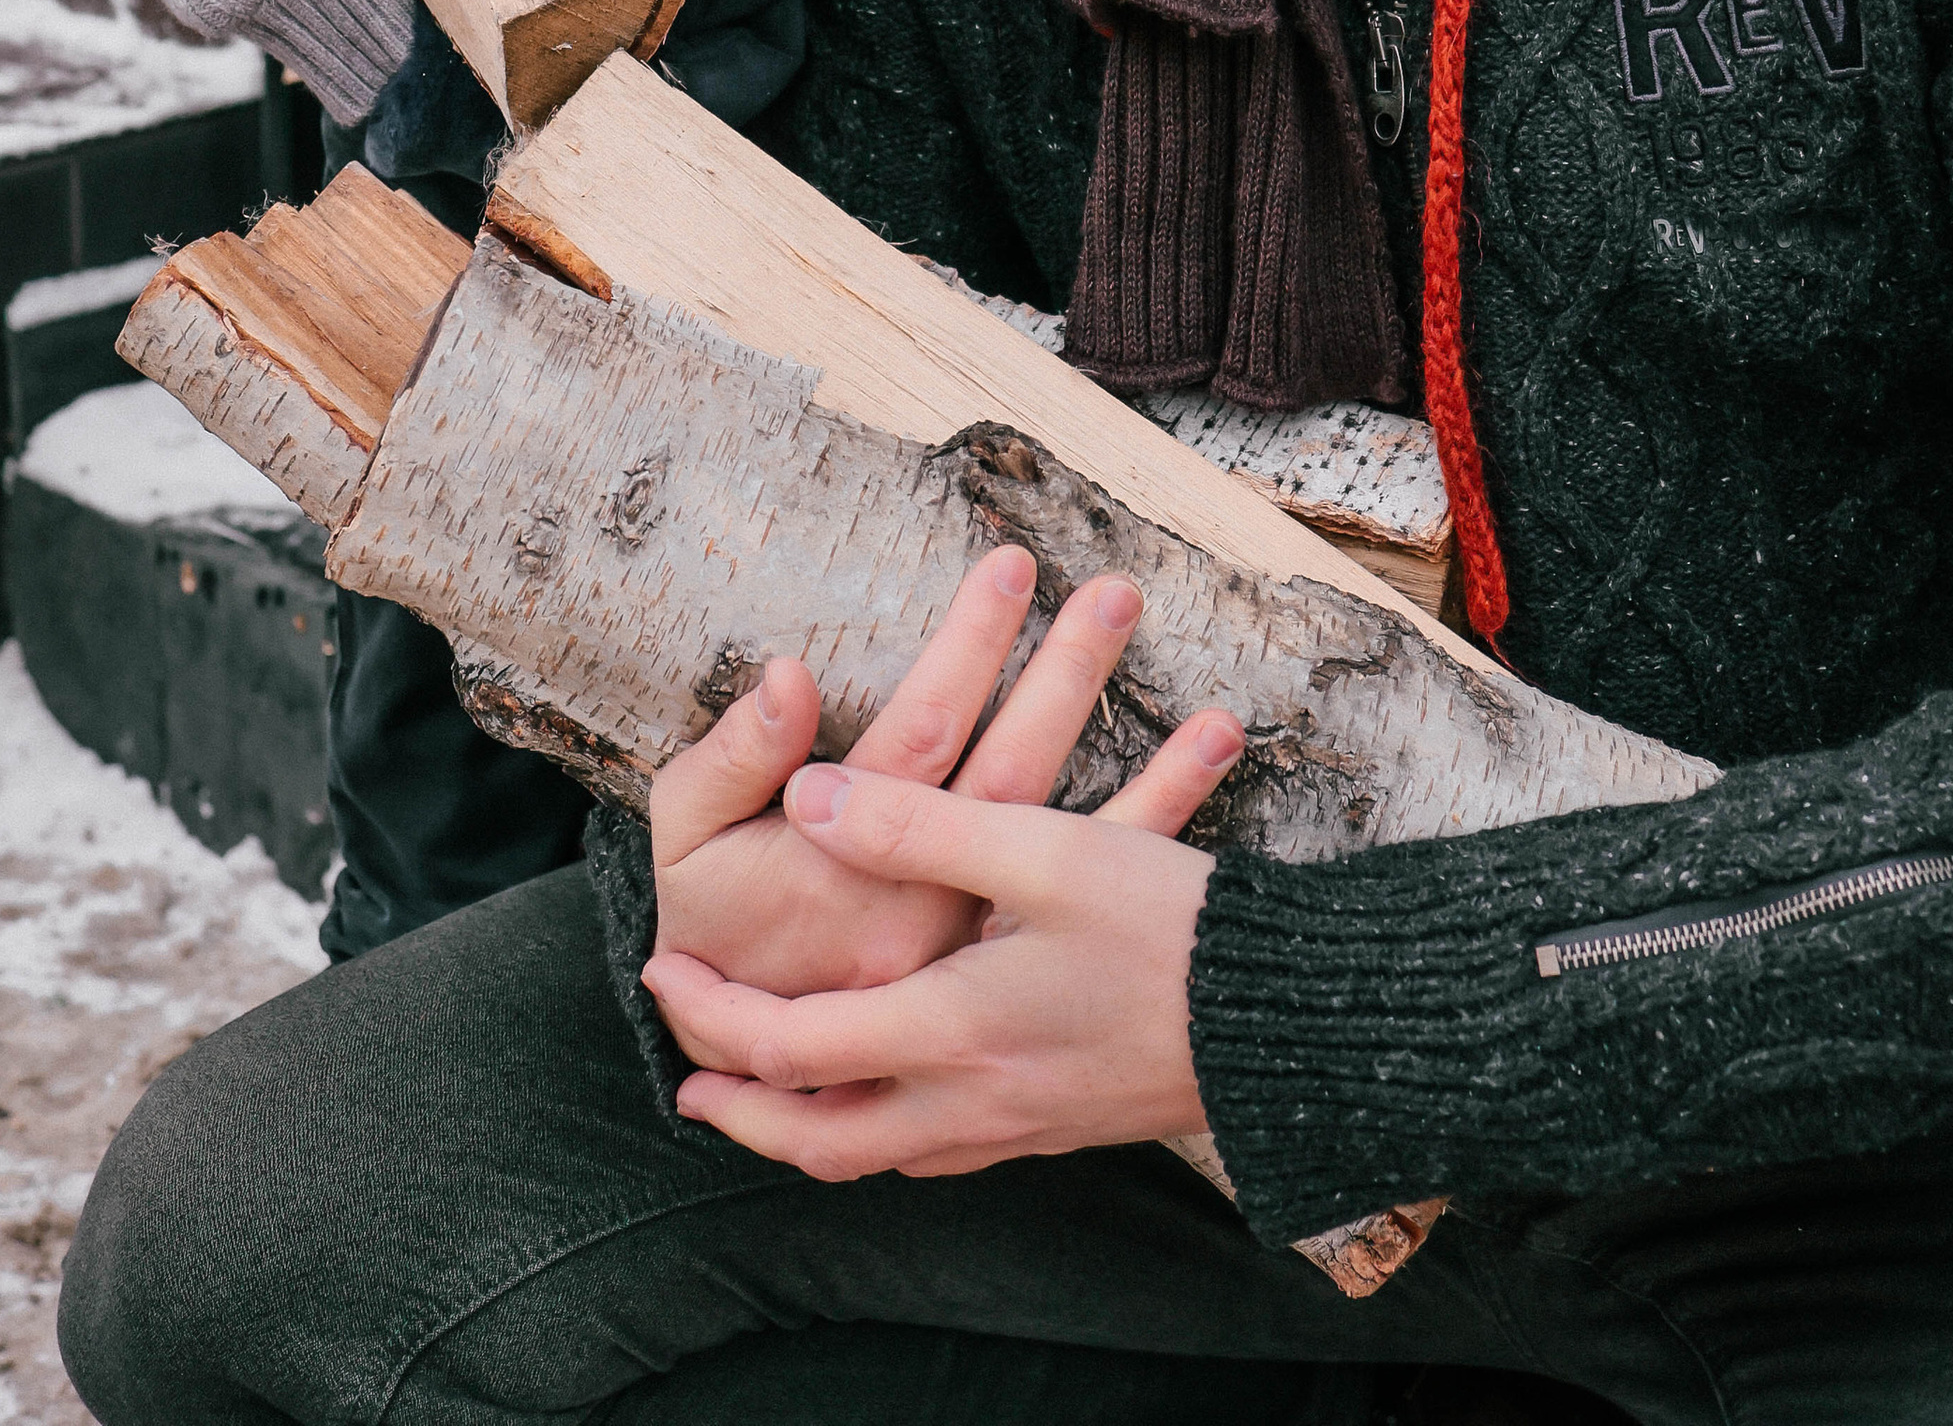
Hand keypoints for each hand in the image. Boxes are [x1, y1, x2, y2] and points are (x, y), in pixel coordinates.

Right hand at [646, 545, 1241, 1004]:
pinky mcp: (1001, 976)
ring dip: (1148, 774)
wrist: (729, 1059)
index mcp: (845, 862)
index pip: (924, 734)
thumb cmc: (709, 923)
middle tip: (1115, 595)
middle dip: (1065, 676)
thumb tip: (788, 674)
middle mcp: (921, 908)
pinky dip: (1154, 837)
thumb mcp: (689, 838)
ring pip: (1069, 849)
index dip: (970, 647)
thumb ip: (733, 757)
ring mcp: (970, 950)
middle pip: (1011, 777)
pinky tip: (1210, 779)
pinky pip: (1088, 909)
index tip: (1012, 567)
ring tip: (1214, 709)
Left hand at [646, 766, 1215, 1179]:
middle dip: (741, 1114)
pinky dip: (888, 1130)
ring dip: (810, 1125)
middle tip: (689, 1079)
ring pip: (877, 1155)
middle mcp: (969, 1100)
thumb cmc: (1167, 930)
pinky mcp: (1058, 1127)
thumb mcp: (1041, 849)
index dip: (711, 1018)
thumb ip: (918, 825)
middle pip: (817, 1140)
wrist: (1291, 1025)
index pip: (787, 1048)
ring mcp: (1016, 1128)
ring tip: (771, 1085)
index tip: (661, 974)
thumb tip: (810, 796)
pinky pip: (941, 1151)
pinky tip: (897, 1090)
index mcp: (948, 1030)